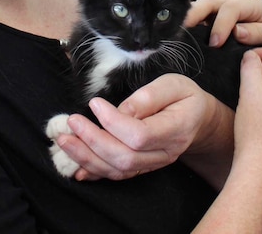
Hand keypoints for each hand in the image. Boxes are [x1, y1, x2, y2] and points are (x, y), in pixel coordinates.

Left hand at [53, 73, 225, 180]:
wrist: (198, 120)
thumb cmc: (184, 97)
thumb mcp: (174, 85)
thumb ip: (149, 96)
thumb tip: (121, 110)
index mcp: (175, 129)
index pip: (140, 135)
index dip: (113, 122)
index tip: (95, 103)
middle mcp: (164, 153)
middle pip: (125, 157)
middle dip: (92, 141)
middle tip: (71, 123)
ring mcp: (152, 164)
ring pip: (118, 170)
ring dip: (87, 157)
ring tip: (64, 141)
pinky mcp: (142, 167)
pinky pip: (117, 176)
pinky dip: (94, 172)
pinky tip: (75, 167)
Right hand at [184, 0, 261, 50]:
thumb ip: (260, 33)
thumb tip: (237, 32)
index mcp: (250, 3)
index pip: (231, 8)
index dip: (221, 24)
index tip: (215, 44)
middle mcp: (234, 0)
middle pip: (210, 0)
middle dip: (196, 13)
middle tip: (184, 30)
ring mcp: (221, 6)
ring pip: (201, 4)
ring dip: (190, 17)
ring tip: (179, 31)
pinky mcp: (213, 16)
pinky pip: (199, 15)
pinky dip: (191, 22)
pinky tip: (182, 34)